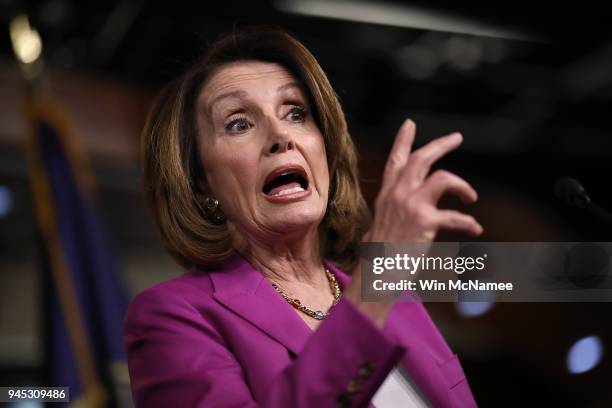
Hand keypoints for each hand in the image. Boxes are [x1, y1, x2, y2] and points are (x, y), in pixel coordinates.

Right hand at [343, 119, 482, 327]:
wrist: (377, 272)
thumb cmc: (381, 253)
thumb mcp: (383, 222)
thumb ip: (396, 208)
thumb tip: (412, 205)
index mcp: (387, 194)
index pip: (395, 160)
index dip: (403, 140)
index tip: (410, 123)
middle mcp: (397, 194)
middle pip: (421, 158)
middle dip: (440, 145)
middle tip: (456, 137)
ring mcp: (411, 205)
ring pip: (442, 177)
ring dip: (462, 185)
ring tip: (471, 196)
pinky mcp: (425, 221)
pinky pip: (455, 217)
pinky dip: (468, 223)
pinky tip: (475, 229)